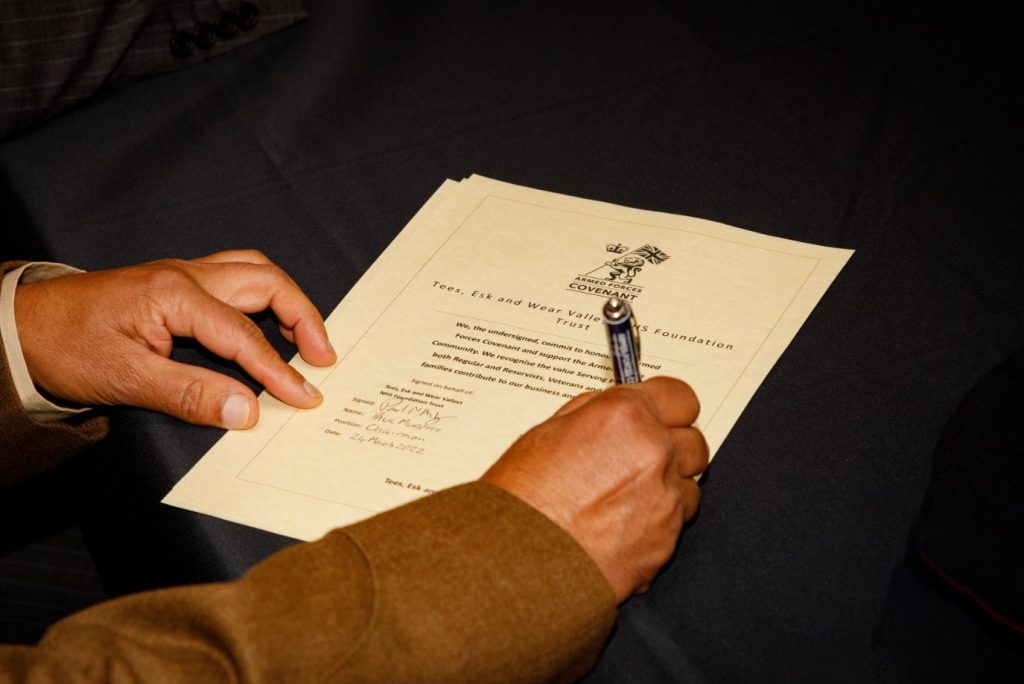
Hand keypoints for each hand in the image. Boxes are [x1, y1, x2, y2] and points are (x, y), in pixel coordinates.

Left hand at [14, 250, 336, 428]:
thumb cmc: (65, 348)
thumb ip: (191, 395)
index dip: (279, 370)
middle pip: (265, 283)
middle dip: (303, 317)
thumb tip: (248, 412)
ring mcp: (182, 274)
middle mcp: (186, 274)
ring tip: (306, 338)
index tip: (305, 398)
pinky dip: (264, 298)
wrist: (21, 326)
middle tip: (324, 358)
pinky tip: (267, 323)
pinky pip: (236, 277)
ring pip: (254, 272)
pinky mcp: (176, 283)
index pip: (244, 335)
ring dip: (287, 301)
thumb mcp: (126, 380)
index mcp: (175, 294)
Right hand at [481, 376, 707, 602]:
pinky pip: (676, 525)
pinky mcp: (667, 541)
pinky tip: (620, 528)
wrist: (517, 563)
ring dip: (666, 489)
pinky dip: (655, 525)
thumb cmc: (521, 501)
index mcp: (624, 417)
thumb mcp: (548, 433)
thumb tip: (617, 411)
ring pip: (688, 485)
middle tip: (640, 459)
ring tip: (624, 500)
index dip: (667, 407)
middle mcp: (653, 453)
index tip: (660, 414)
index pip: (680, 396)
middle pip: (693, 441)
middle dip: (671, 448)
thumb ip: (595, 415)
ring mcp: (665, 499)